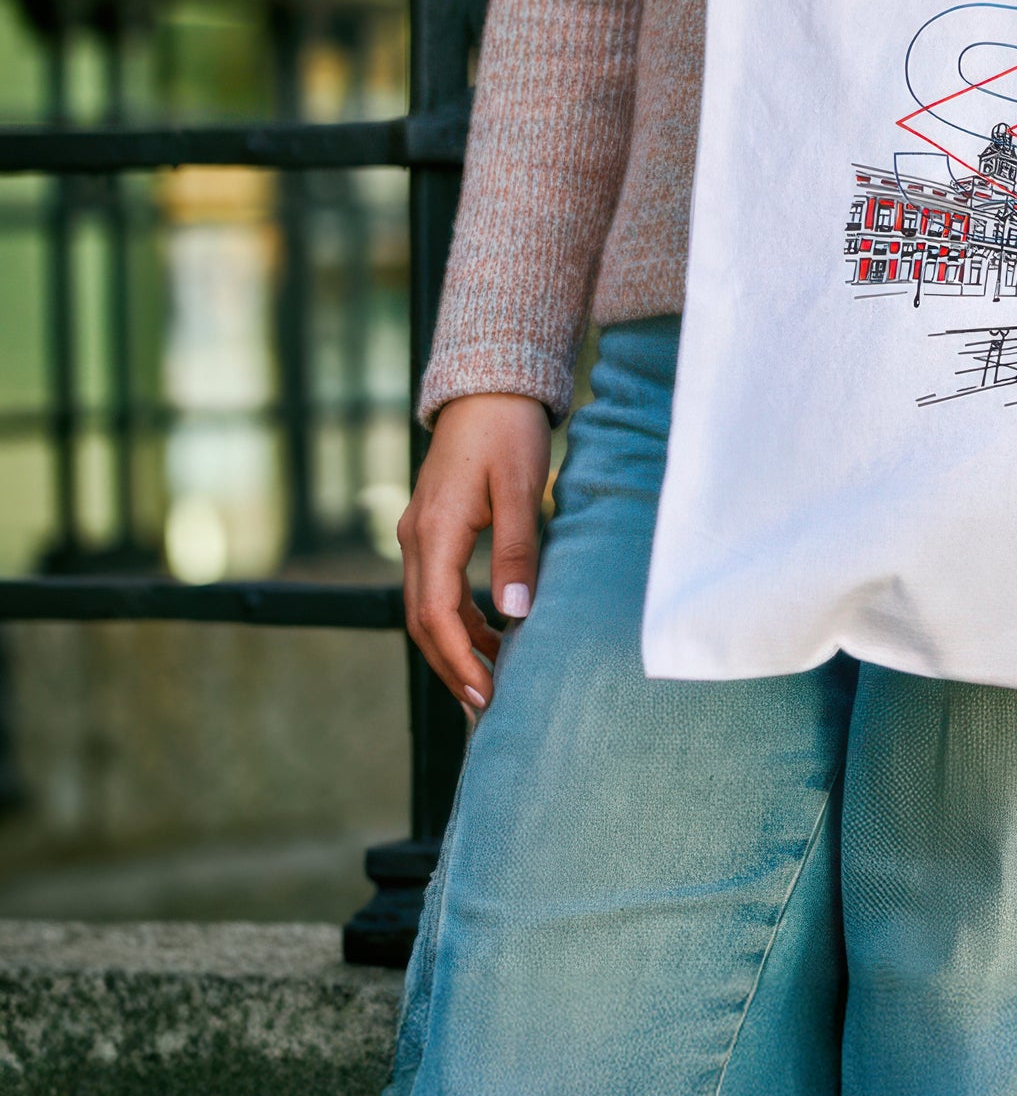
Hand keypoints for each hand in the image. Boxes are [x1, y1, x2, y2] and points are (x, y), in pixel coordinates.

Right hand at [397, 393, 550, 710]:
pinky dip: (460, 620)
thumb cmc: (508, 432)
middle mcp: (416, 538)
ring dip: (457, 648)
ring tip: (493, 682)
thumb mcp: (521, 488)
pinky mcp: (433, 529)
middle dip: (454, 667)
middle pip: (424, 622)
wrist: (489, 387)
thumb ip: (516, 550)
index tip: (488, 695)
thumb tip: (515, 613)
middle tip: (488, 707)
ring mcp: (419, 534)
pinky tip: (492, 635)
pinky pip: (437, 588)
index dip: (460, 661)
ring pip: (428, 608)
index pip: (435, 616)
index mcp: (434, 532)